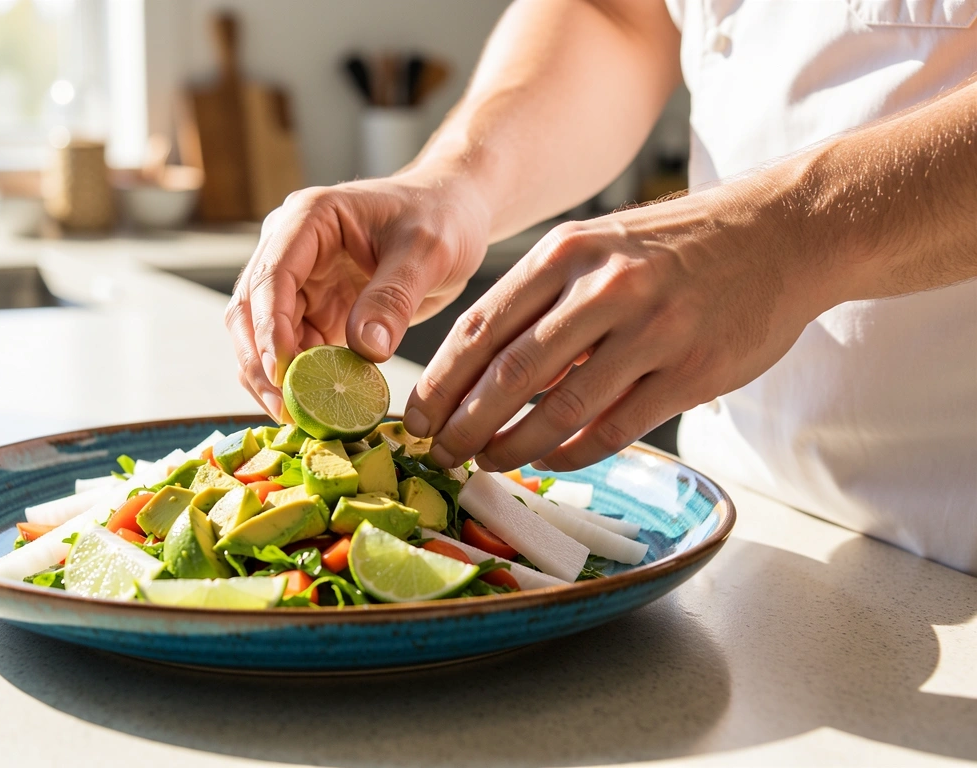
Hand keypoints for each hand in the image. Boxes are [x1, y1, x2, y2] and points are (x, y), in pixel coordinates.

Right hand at [226, 171, 490, 420]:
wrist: (454, 216)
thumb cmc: (441, 217)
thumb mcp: (426, 252)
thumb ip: (392, 297)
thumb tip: (365, 349)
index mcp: (308, 220)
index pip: (271, 277)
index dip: (268, 328)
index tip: (283, 373)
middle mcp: (290, 250)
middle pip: (251, 312)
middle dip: (261, 363)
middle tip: (285, 410)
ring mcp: (299, 283)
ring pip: (261, 337)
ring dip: (273, 378)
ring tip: (297, 418)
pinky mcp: (314, 311)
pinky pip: (293, 351)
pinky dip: (298, 381)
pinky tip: (314, 409)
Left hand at [404, 183, 838, 471]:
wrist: (784, 231)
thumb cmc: (677, 246)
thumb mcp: (600, 246)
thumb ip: (544, 301)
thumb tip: (481, 373)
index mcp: (567, 252)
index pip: (481, 328)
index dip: (441, 382)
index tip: (417, 418)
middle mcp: (604, 289)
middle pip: (510, 374)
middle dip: (465, 425)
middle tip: (441, 454)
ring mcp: (651, 331)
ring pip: (560, 409)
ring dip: (513, 446)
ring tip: (486, 463)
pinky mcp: (692, 372)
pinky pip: (616, 428)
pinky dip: (574, 453)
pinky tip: (550, 461)